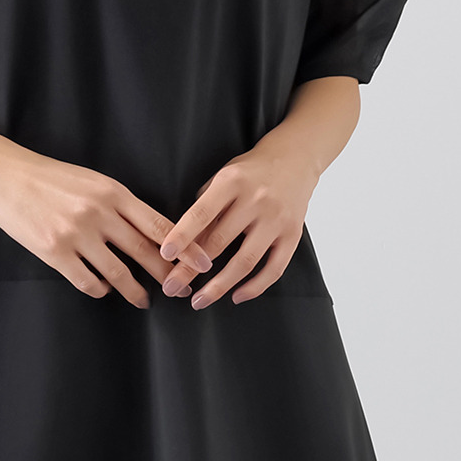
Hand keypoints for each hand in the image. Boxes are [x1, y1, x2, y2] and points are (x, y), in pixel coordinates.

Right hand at [0, 142, 175, 307]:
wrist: (3, 174)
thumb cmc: (49, 177)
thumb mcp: (91, 181)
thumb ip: (119, 204)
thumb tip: (149, 232)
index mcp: (112, 192)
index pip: (159, 224)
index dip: (185, 247)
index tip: (202, 263)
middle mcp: (98, 213)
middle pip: (145, 251)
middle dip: (168, 275)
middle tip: (182, 290)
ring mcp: (76, 234)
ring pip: (118, 272)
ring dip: (134, 290)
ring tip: (143, 300)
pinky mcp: (53, 252)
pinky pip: (87, 281)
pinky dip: (100, 289)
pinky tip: (104, 290)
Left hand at [158, 144, 318, 307]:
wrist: (295, 159)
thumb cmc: (250, 171)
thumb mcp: (223, 176)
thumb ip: (205, 206)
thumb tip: (184, 243)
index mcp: (232, 181)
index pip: (202, 212)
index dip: (182, 235)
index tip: (165, 254)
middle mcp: (256, 200)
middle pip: (219, 242)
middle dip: (191, 269)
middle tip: (171, 288)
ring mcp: (277, 219)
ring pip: (246, 261)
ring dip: (220, 286)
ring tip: (200, 300)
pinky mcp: (293, 235)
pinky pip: (274, 269)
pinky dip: (255, 287)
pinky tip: (236, 296)